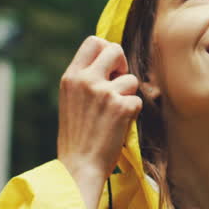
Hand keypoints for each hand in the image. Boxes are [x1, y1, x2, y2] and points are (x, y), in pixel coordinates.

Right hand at [58, 36, 141, 208]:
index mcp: (71, 77)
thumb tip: (110, 64)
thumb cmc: (76, 137)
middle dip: (122, 64)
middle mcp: (86, 80)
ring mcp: (104, 92)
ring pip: (131, 79)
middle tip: (118, 84)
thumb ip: (85, 80)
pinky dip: (132, 113)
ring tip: (113, 115)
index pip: (93, 42)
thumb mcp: (71, 100)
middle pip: (115, 49)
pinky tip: (118, 126)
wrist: (78, 166)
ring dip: (128, 95)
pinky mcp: (121, 107)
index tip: (109, 67)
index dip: (106, 51)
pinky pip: (137, 101)